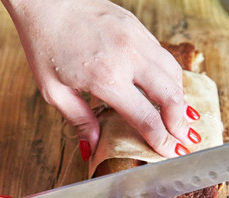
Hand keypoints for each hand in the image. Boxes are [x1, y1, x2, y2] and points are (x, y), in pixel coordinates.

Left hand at [3, 0, 195, 157]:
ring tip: (180, 116)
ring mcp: (135, 38)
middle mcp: (128, 57)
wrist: (45, 1)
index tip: (170, 152)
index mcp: (106, 78)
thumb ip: (78, 119)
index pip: (146, 118)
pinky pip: (163, 54)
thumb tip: (93, 145)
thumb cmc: (44, 44)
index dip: (162, 140)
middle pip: (171, 95)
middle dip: (180, 122)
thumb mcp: (53, 91)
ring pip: (173, 72)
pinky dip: (170, 75)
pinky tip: (167, 88)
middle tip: (183, 138)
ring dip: (180, 98)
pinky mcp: (136, 26)